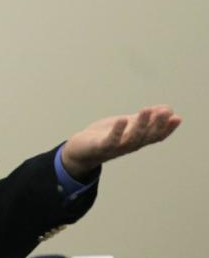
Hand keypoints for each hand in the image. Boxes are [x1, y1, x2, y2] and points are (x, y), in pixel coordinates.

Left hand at [61, 104, 181, 179]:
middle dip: (156, 124)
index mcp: (137, 140)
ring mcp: (116, 147)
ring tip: (146, 110)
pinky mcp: (101, 146)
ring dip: (140, 124)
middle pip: (146, 136)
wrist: (81, 150)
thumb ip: (144, 118)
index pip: (156, 136)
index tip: (177, 118)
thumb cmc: (105, 136)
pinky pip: (111, 140)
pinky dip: (117, 130)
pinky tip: (122, 119)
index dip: (167, 128)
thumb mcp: (127, 124)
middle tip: (165, 112)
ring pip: (132, 137)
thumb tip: (168, 109)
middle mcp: (130, 145)